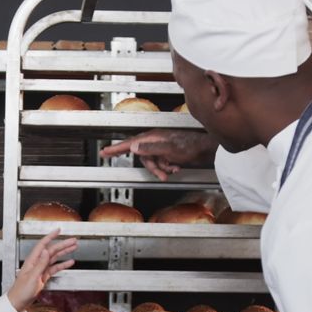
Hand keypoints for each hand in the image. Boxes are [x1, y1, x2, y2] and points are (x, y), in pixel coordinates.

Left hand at [8, 229, 77, 311]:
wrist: (17, 302)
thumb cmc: (21, 291)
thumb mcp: (32, 277)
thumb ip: (40, 264)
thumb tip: (46, 251)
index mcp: (32, 261)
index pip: (42, 245)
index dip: (51, 236)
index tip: (58, 230)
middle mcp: (36, 263)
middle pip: (52, 250)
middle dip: (63, 244)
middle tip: (73, 240)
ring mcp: (40, 269)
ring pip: (54, 258)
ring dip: (64, 252)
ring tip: (73, 247)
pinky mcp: (43, 276)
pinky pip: (55, 268)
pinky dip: (63, 265)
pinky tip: (69, 262)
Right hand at [100, 129, 218, 180]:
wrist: (207, 150)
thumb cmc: (191, 146)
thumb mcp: (169, 149)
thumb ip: (150, 148)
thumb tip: (134, 148)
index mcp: (152, 137)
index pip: (130, 143)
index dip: (116, 148)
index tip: (104, 152)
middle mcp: (155, 141)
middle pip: (143, 157)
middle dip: (153, 167)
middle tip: (162, 174)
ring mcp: (162, 147)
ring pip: (153, 163)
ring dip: (162, 169)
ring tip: (173, 170)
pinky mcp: (168, 154)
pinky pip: (161, 164)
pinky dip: (168, 168)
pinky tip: (177, 168)